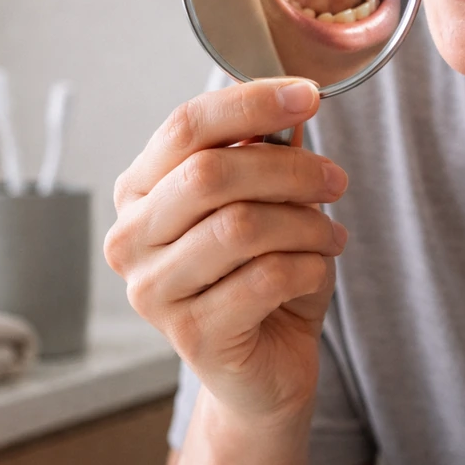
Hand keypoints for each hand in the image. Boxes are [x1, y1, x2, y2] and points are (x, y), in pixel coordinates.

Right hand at [104, 78, 348, 420]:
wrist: (263, 369)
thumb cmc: (261, 276)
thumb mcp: (267, 206)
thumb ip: (268, 157)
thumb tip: (293, 108)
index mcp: (139, 191)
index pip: (185, 126)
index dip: (250, 103)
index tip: (310, 95)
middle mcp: (130, 238)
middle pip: (210, 174)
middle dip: (288, 169)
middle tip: (335, 180)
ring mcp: (152, 290)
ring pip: (240, 227)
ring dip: (305, 225)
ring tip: (332, 236)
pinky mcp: (190, 334)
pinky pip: (264, 279)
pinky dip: (308, 267)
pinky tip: (317, 271)